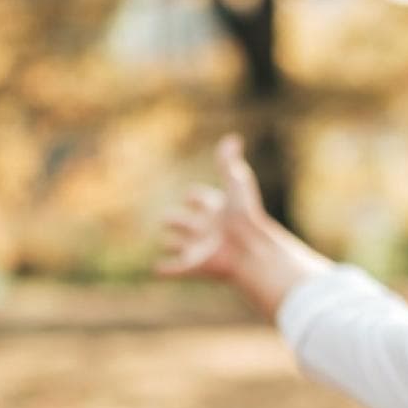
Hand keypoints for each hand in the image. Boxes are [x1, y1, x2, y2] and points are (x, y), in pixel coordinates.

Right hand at [152, 131, 272, 282]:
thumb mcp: (236, 183)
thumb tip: (233, 138)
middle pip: (185, 221)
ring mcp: (198, 248)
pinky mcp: (193, 266)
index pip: (199, 198)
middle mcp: (206, 228)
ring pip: (179, 244)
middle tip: (167, 219)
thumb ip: (229, 163)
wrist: (250, 251)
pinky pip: (174, 269)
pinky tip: (156, 269)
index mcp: (216, 208)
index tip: (191, 195)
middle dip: (176, 219)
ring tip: (167, 243)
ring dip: (171, 243)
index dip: (195, 196)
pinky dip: (164, 269)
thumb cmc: (245, 216)